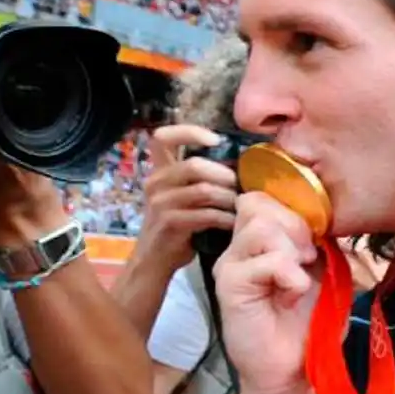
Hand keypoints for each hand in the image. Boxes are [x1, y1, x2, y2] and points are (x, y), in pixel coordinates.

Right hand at [136, 124, 237, 276]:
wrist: (154, 262)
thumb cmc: (176, 226)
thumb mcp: (183, 197)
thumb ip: (200, 180)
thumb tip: (239, 168)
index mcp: (159, 171)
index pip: (162, 137)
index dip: (188, 132)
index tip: (215, 139)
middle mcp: (155, 182)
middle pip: (193, 165)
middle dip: (223, 174)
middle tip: (239, 185)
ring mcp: (159, 204)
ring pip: (202, 190)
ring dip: (228, 198)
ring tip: (240, 206)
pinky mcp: (169, 224)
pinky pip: (204, 215)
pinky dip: (224, 218)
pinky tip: (233, 223)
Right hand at [213, 192, 320, 393]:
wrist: (293, 369)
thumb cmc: (306, 321)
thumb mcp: (319, 269)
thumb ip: (313, 238)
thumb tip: (321, 213)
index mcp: (258, 239)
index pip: (264, 195)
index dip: (292, 208)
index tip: (313, 237)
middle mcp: (239, 247)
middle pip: (258, 203)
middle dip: (294, 224)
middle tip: (308, 257)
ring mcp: (231, 265)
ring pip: (258, 225)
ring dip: (290, 247)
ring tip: (299, 274)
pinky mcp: (229, 286)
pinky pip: (261, 260)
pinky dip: (288, 273)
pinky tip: (293, 293)